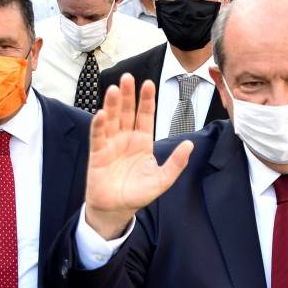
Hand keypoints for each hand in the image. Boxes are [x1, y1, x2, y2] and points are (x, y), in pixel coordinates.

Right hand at [85, 75, 192, 238]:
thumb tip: (190, 145)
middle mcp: (126, 139)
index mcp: (142, 142)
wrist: (116, 210)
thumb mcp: (162, 179)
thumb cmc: (138, 194)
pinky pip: (98, 136)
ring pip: (112, 119)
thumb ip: (176, 163)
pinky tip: (101, 113)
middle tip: (128, 77)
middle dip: (128, 95)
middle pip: (127, 112)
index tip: (149, 84)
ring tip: (114, 89)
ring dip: (112, 104)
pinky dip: (99, 125)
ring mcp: (111, 144)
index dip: (147, 100)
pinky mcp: (98, 153)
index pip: (145, 116)